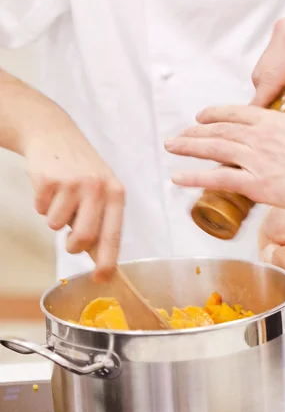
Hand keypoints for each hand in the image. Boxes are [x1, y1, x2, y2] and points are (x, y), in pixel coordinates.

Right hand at [24, 127, 124, 281]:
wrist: (54, 133)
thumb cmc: (80, 168)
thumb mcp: (100, 188)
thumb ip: (101, 219)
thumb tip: (100, 259)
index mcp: (115, 192)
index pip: (113, 234)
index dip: (107, 260)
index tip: (102, 277)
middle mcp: (97, 187)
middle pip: (84, 237)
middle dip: (73, 246)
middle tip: (70, 242)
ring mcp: (72, 183)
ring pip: (57, 225)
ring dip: (55, 218)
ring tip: (60, 197)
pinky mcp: (48, 180)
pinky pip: (41, 210)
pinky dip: (42, 204)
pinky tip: (49, 186)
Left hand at [165, 105, 284, 212]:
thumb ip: (282, 136)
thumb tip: (274, 147)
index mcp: (272, 120)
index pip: (234, 112)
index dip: (213, 114)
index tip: (200, 117)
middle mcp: (259, 136)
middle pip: (218, 129)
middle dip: (194, 132)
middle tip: (177, 136)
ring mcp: (255, 158)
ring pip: (213, 148)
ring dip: (188, 147)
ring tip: (172, 148)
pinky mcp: (255, 182)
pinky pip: (217, 177)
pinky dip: (194, 176)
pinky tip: (178, 176)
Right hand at [251, 0, 284, 125]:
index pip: (267, 82)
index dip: (261, 106)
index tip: (261, 124)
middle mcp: (280, 35)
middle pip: (261, 77)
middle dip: (268, 98)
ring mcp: (279, 32)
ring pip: (264, 69)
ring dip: (273, 87)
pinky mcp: (283, 32)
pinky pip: (272, 60)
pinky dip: (278, 75)